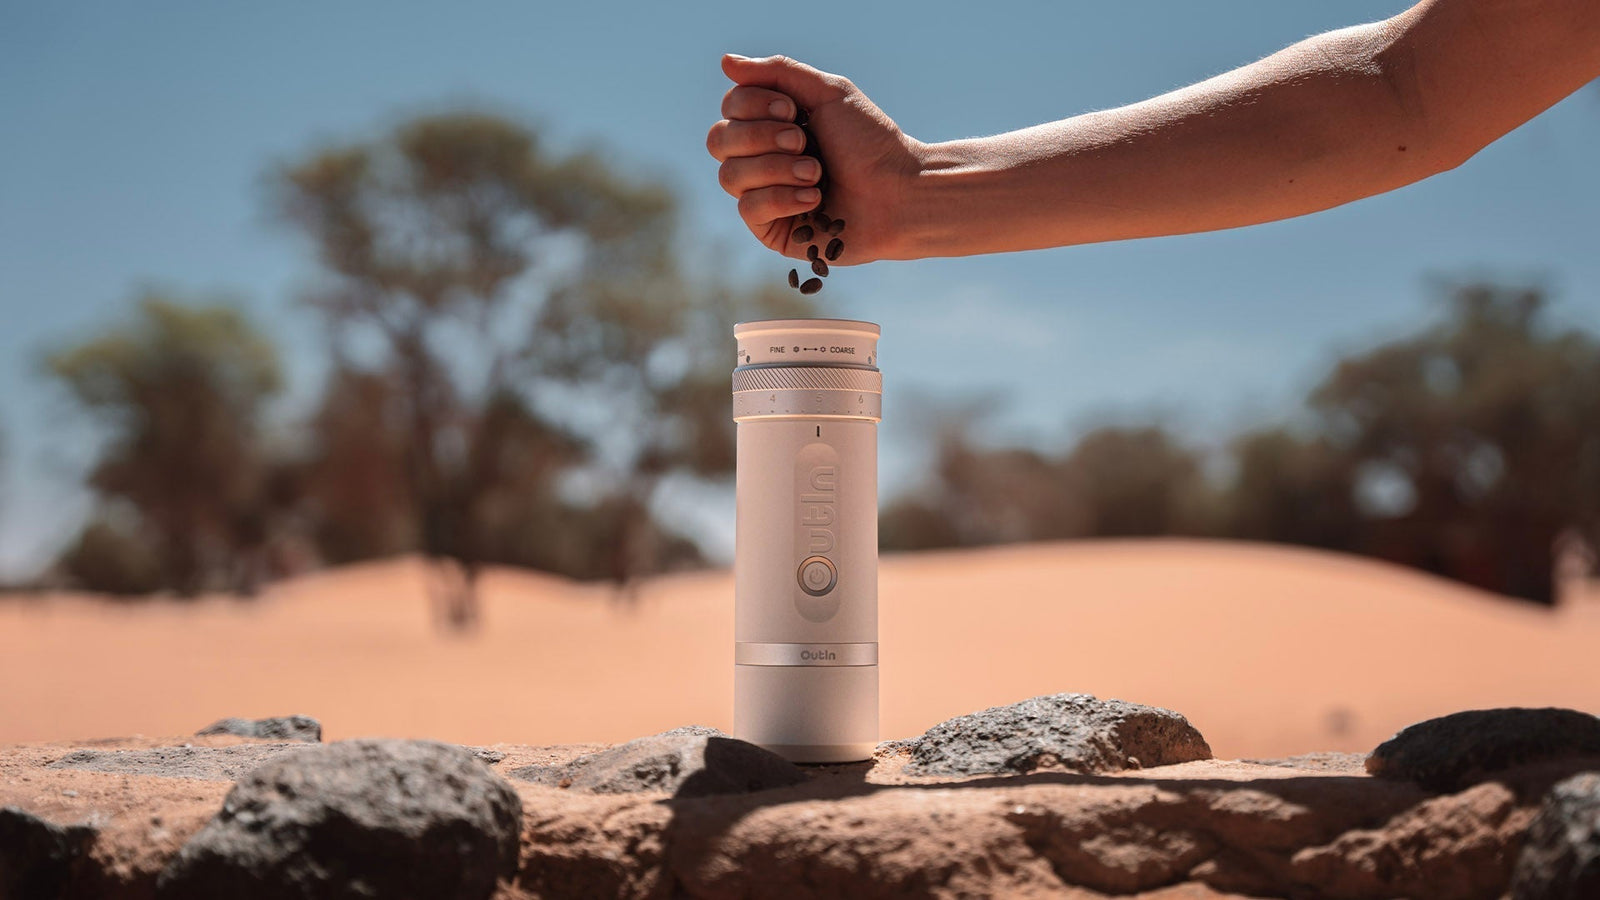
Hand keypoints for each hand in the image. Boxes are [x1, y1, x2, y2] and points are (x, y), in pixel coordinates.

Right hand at [707, 54, 922, 264]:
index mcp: (771, 123)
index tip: (795, 110)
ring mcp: (763, 195)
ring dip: (777, 169)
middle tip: (803, 141)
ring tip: (817, 173)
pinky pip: (748, 209)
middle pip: (718, 140)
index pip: (730, 108)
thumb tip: (725, 61)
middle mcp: (761, 157)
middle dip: (761, 137)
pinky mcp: (770, 230)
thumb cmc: (870, 142)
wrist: (899, 191)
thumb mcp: (827, 92)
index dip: (754, 105)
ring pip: (730, 175)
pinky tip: (815, 199)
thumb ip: (777, 72)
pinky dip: (782, 198)